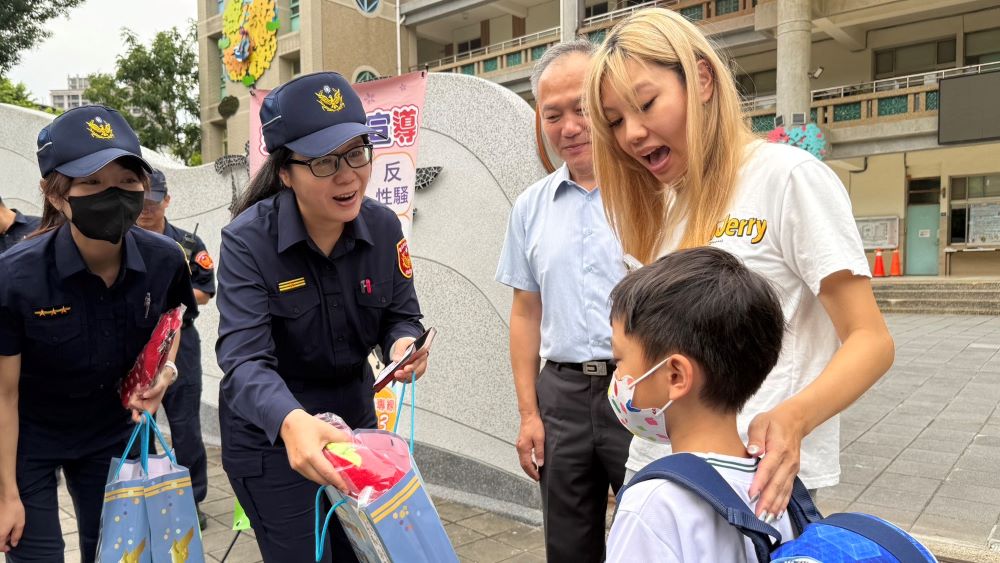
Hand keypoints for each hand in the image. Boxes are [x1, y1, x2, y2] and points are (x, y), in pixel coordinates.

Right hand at [0, 494, 23, 552]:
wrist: (6, 497)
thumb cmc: (14, 510)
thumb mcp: (20, 523)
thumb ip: (17, 535)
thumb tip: (14, 544)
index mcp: (0, 534)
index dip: (4, 549)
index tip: (10, 547)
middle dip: (2, 542)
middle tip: (10, 538)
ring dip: (1, 536)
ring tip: (8, 531)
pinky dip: (0, 530)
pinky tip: (5, 525)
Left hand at [128, 367, 171, 422]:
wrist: (162, 378)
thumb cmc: (163, 384)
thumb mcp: (160, 386)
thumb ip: (154, 391)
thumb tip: (145, 395)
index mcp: (151, 408)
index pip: (142, 420)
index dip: (136, 417)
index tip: (134, 410)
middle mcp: (146, 407)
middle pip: (133, 406)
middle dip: (135, 397)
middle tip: (140, 390)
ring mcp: (143, 402)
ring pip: (132, 400)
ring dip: (135, 393)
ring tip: (141, 387)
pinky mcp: (140, 398)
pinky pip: (133, 396)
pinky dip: (135, 391)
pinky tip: (140, 387)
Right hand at [280, 409, 352, 491]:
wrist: (289, 423)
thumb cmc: (308, 425)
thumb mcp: (328, 429)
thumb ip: (342, 439)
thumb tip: (353, 447)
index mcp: (311, 455)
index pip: (327, 473)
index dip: (338, 481)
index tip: (347, 488)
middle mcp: (302, 463)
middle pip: (321, 479)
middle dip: (333, 482)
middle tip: (344, 481)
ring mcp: (297, 466)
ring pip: (314, 479)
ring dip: (325, 479)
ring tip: (336, 475)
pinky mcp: (294, 466)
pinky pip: (309, 475)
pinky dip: (318, 475)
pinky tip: (325, 470)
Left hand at [390, 337, 428, 382]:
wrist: (405, 349)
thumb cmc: (406, 346)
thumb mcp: (402, 344)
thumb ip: (399, 350)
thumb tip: (397, 359)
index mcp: (422, 351)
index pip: (420, 359)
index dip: (413, 365)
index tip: (405, 369)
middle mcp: (423, 360)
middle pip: (418, 369)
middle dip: (407, 373)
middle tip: (397, 373)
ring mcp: (420, 368)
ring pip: (415, 375)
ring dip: (405, 377)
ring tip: (396, 376)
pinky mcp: (416, 373)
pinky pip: (411, 378)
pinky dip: (405, 379)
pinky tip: (398, 377)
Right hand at [515, 413, 544, 480]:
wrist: (529, 415)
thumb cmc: (534, 425)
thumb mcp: (540, 439)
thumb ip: (539, 452)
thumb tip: (540, 464)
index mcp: (523, 448)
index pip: (527, 465)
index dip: (532, 472)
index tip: (537, 478)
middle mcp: (520, 448)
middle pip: (523, 464)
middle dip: (529, 472)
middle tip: (536, 477)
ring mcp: (519, 445)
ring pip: (522, 460)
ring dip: (528, 467)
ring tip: (535, 471)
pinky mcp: (521, 443)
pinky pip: (523, 456)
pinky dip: (527, 461)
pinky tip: (532, 462)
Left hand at [746, 402, 806, 520]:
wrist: (794, 421)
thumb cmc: (773, 422)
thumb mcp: (761, 422)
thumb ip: (756, 437)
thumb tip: (753, 451)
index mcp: (779, 449)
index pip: (768, 468)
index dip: (760, 482)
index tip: (751, 494)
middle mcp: (788, 462)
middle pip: (777, 484)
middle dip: (767, 500)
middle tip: (757, 514)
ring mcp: (792, 468)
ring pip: (784, 490)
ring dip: (775, 505)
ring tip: (766, 519)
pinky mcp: (793, 473)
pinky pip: (788, 490)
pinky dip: (783, 502)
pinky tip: (777, 513)